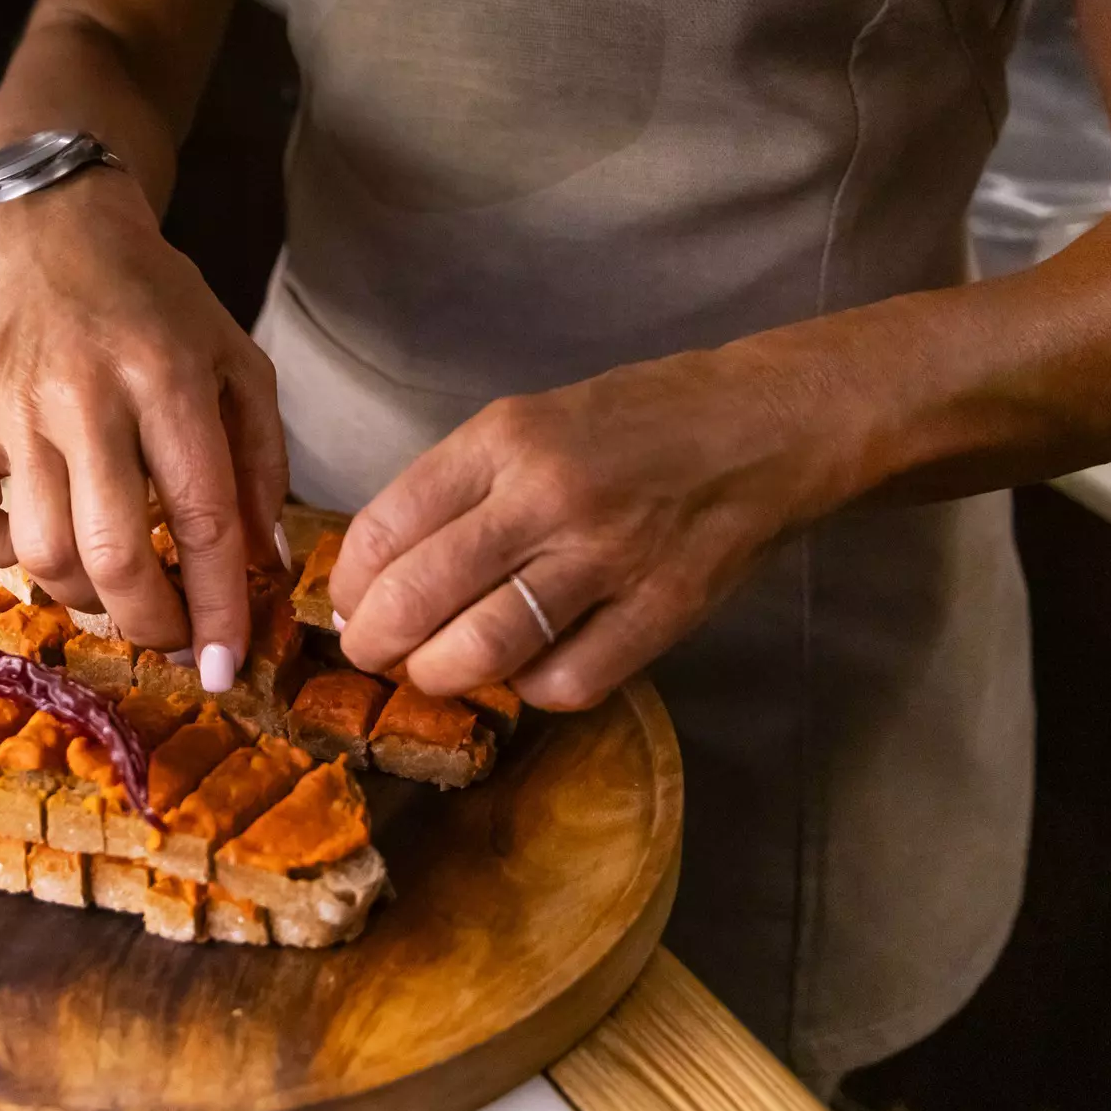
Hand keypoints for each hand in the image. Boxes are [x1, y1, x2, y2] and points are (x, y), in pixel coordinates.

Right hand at [0, 167, 287, 683]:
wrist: (63, 236)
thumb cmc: (163, 309)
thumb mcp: (239, 365)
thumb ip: (262, 466)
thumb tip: (266, 568)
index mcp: (169, 377)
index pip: (200, 516)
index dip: (218, 606)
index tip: (227, 667)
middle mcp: (86, 397)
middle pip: (110, 553)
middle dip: (151, 624)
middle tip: (175, 640)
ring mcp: (14, 413)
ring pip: (39, 552)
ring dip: (86, 600)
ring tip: (119, 590)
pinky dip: (1, 558)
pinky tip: (45, 544)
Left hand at [329, 346, 856, 710]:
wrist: (763, 423)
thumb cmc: (632, 422)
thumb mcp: (527, 422)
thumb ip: (454, 489)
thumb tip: (376, 572)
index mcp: (505, 439)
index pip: (386, 526)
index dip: (348, 581)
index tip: (347, 599)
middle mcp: (550, 495)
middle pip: (420, 595)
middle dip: (373, 640)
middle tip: (371, 649)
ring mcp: (610, 557)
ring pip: (483, 649)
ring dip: (437, 673)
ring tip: (432, 667)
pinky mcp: (664, 610)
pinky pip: (566, 681)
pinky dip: (528, 688)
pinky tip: (525, 667)